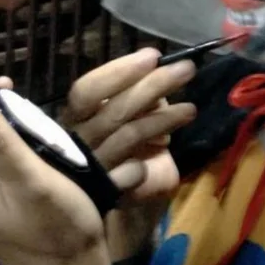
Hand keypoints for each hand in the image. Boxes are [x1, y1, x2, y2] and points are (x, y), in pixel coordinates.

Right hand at [65, 50, 195, 201]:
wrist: (97, 209)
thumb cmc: (109, 146)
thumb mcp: (117, 114)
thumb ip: (128, 95)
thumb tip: (155, 72)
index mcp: (74, 118)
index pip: (87, 90)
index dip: (119, 71)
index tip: (152, 55)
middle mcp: (78, 141)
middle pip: (114, 111)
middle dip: (153, 85)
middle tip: (186, 69)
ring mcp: (94, 169)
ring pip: (129, 136)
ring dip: (164, 119)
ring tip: (190, 109)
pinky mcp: (113, 193)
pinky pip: (134, 175)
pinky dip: (151, 160)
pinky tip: (165, 149)